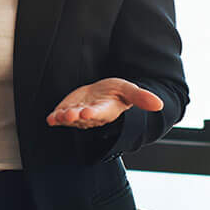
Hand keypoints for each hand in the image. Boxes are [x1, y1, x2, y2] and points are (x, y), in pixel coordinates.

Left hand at [46, 78, 164, 129]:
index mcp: (107, 111)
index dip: (94, 114)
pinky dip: (55, 118)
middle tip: (70, 114)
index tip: (88, 112)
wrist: (102, 93)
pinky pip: (60, 117)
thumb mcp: (129, 90)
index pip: (100, 114)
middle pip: (82, 118)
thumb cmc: (117, 92)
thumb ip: (141, 97)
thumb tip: (159, 104)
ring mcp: (78, 114)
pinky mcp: (68, 111)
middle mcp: (91, 116)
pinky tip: (50, 119)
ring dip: (64, 118)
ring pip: (70, 119)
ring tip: (59, 116)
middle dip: (76, 116)